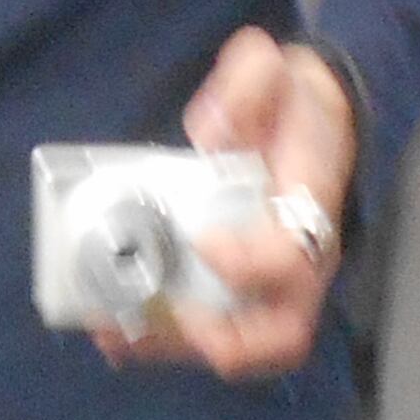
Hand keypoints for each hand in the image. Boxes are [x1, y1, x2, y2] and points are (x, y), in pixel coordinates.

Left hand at [105, 27, 356, 385]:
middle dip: (217, 340)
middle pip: (278, 336)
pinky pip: (205, 334)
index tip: (205, 242)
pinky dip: (157, 339)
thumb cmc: (294, 104)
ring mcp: (268, 288)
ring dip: (172, 348)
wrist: (307, 122)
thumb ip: (251, 82)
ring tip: (112, 331)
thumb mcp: (281, 71)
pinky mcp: (234, 291)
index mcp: (311, 212)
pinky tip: (108, 327)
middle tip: (161, 318)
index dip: (251, 265)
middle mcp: (298, 266)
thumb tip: (208, 129)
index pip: (292, 260)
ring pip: (238, 349)